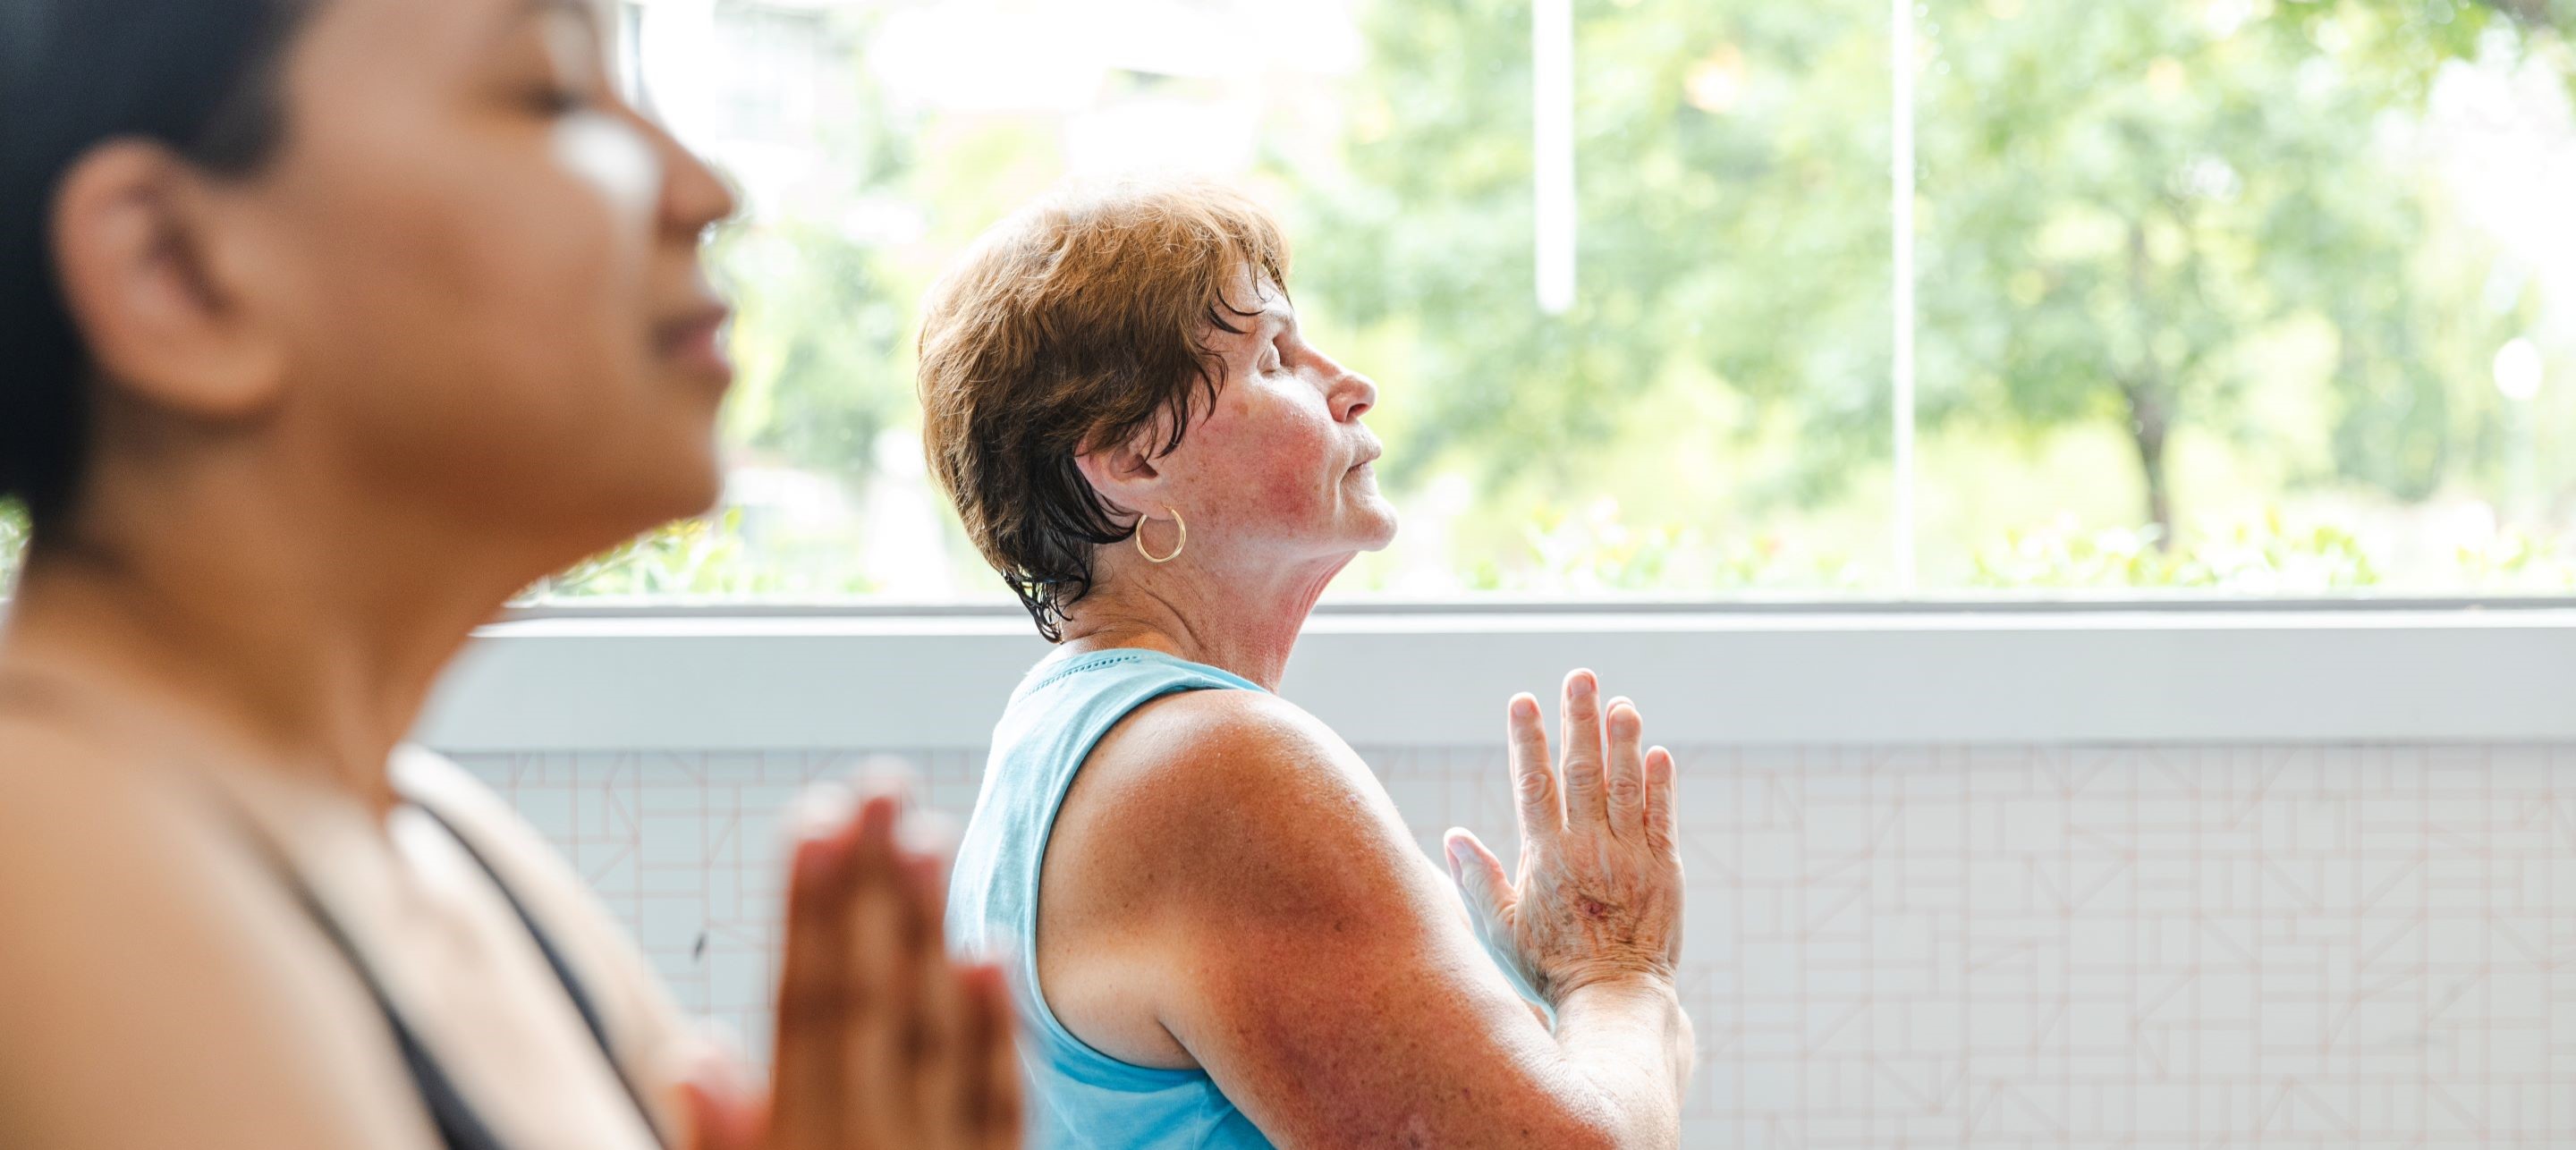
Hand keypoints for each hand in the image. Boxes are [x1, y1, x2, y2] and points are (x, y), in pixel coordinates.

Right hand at [684, 790, 1020, 1149]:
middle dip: (873, 886)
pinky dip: (998, 1033)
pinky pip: (1003, 1108)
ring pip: (936, 1030)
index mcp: (799, 1142)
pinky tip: (992, 955)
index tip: (814, 820)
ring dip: (930, 932)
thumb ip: (722, 1141)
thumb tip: (695, 1050)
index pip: (803, 1008)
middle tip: (881, 785)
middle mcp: (872, 1141)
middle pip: (871, 997)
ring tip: (929, 834)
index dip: (810, 912)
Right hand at [1444, 670, 1683, 1002]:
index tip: (1524, 700)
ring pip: (1627, 785)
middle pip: (1583, 771)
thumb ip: (1478, 881)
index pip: (1534, 784)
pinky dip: (1662, 783)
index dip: (1529, 739)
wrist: (1616, 1000)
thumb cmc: (1551, 970)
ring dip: (1624, 740)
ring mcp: (1631, 856)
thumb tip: (1452, 836)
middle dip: (1580, 719)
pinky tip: (1658, 753)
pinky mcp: (1666, 869)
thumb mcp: (1501, 931)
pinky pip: (1663, 817)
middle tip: (1580, 676)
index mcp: (1546, 857)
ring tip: (1622, 703)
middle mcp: (1589, 848)